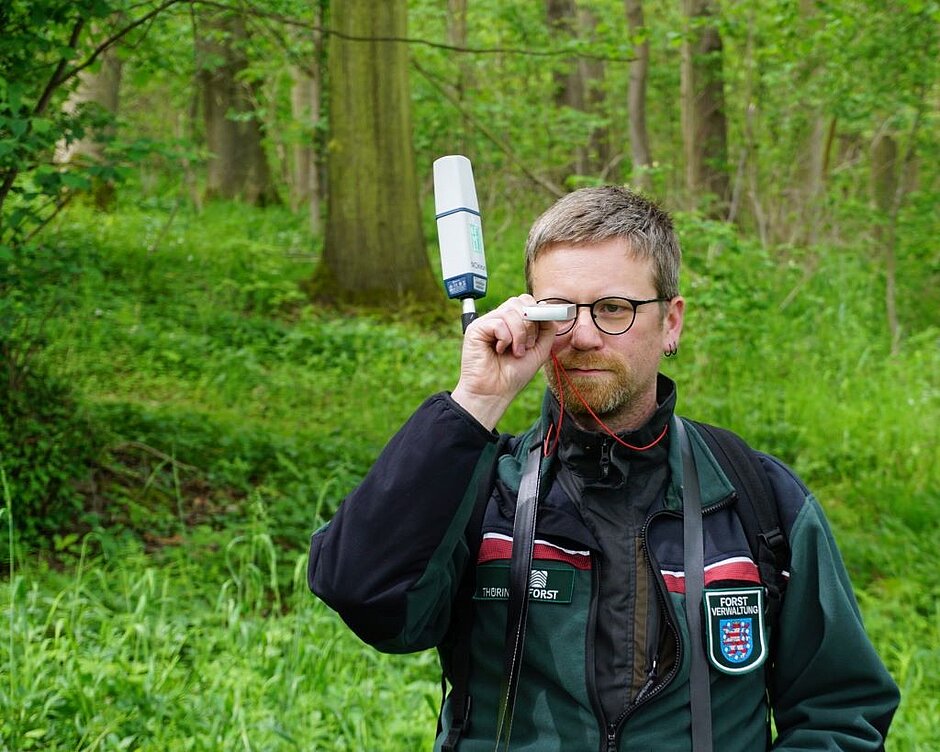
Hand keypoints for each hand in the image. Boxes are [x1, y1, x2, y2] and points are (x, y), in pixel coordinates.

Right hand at [451, 295, 557, 429]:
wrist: (495, 393)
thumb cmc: (513, 375)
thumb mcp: (539, 350)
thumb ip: (546, 329)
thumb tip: (547, 308)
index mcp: (512, 323)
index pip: (526, 302)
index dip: (538, 311)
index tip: (545, 324)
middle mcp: (499, 320)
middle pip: (519, 302)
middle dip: (529, 324)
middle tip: (526, 346)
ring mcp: (487, 323)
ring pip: (510, 311)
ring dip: (519, 334)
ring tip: (515, 352)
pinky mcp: (476, 329)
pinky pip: (498, 322)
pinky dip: (505, 339)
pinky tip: (500, 351)